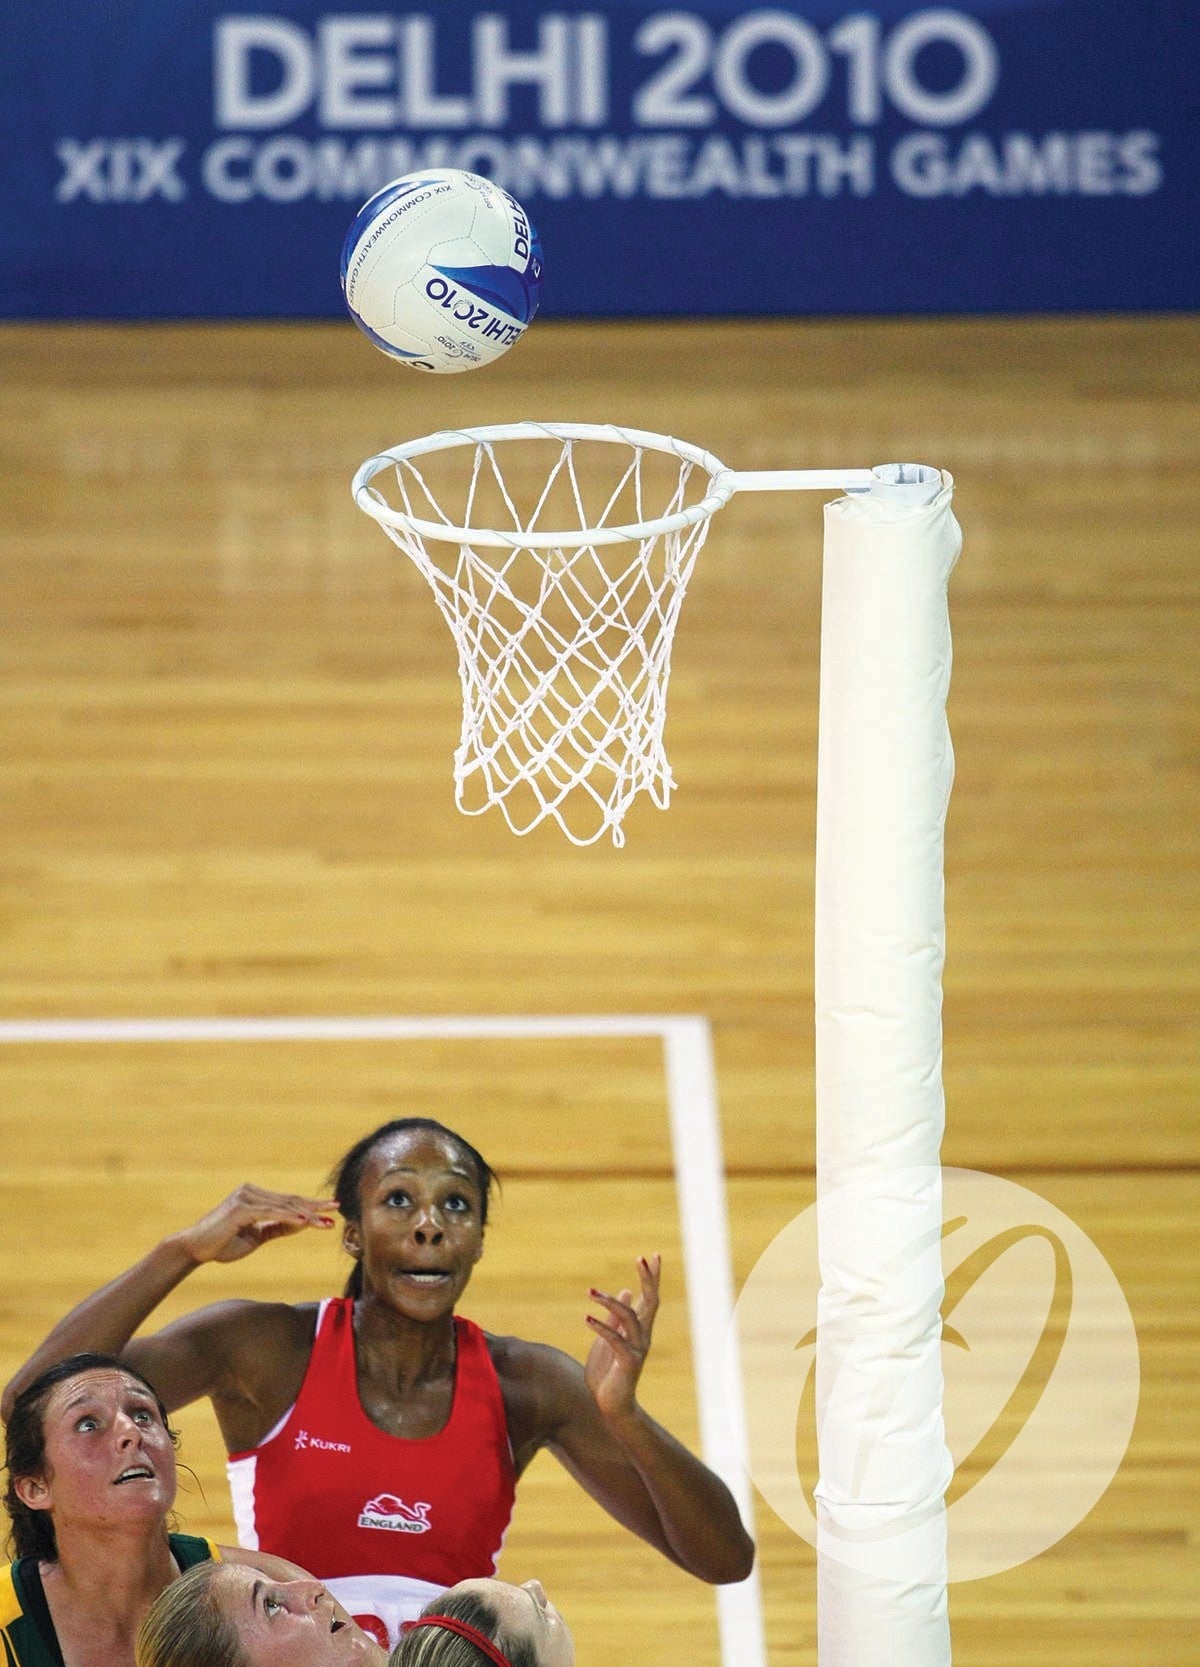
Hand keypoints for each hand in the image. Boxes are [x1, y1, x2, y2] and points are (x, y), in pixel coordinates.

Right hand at [175, 1185, 337, 1264]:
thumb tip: (302, 1224)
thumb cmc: (222, 1244)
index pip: (288, 1201)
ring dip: (307, 1215)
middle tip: (336, 1209)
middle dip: (314, 1207)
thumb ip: (277, 1228)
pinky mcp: (241, 1208)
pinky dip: (289, 1217)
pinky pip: (271, 1213)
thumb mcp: (256, 1237)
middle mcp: (251, 1192)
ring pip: (283, 1206)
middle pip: (290, 1200)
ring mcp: (246, 1197)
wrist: (194, 1249)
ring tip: (325, 1222)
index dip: (310, 1207)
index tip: (331, 1212)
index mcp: (255, 1197)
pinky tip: (305, 1222)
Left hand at [583, 1253, 660, 1424]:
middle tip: (641, 1258)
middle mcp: (643, 1336)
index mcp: (639, 1329)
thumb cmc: (608, 1372)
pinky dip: (602, 1328)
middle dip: (647, 1279)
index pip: (649, 1297)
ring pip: (630, 1318)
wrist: (610, 1406)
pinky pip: (616, 1341)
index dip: (651, 1277)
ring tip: (590, 1291)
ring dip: (611, 1302)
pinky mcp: (628, 1363)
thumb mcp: (609, 1339)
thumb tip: (626, 1291)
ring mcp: (638, 1350)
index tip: (652, 1255)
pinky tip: (587, 1318)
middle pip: (651, 1302)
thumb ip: (616, 1317)